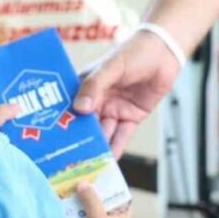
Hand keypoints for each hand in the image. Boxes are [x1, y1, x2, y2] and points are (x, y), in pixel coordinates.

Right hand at [62, 182, 131, 217]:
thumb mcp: (98, 216)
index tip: (119, 190)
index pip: (125, 213)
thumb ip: (91, 199)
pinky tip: (62, 201)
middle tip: (87, 181)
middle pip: (100, 208)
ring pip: (83, 212)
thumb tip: (83, 183)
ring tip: (71, 186)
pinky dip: (67, 211)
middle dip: (94, 196)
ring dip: (78, 202)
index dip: (125, 203)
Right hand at [74, 30, 182, 156]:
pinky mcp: (131, 117)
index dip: (63, 123)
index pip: (71, 107)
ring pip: (103, 132)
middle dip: (79, 141)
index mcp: (87, 86)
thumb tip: (79, 108)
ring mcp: (114, 109)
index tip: (54, 141)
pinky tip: (109, 161)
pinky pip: (121, 135)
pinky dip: (116, 147)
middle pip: (86, 124)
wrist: (164, 53)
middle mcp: (98, 100)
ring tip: (88, 165)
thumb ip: (94, 86)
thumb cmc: (134, 52)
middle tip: (69, 160)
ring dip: (97, 147)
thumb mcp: (111, 67)